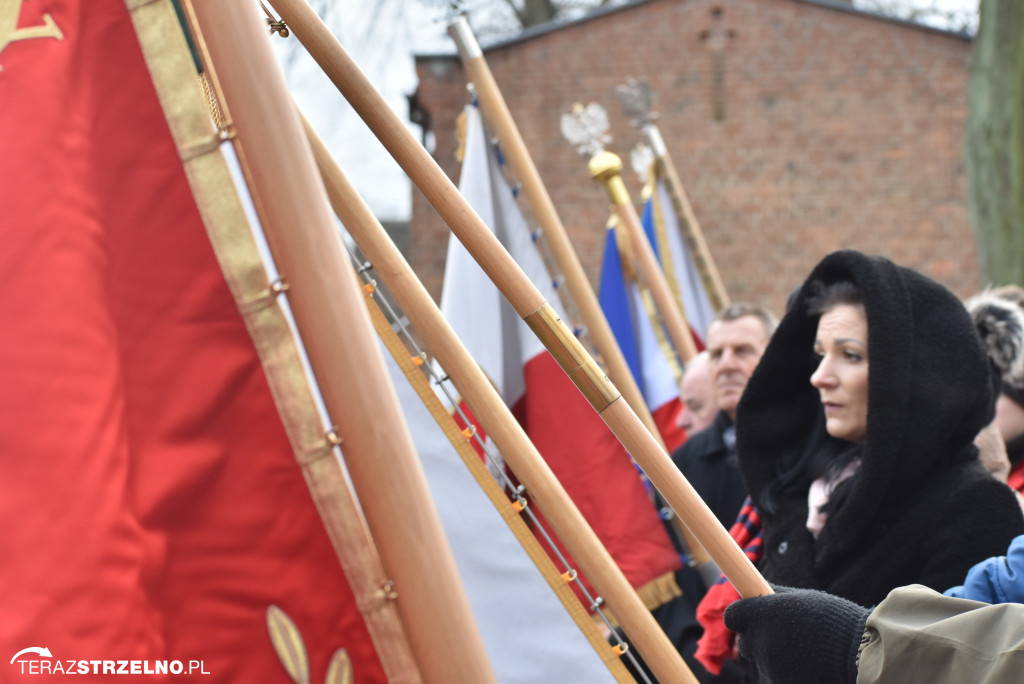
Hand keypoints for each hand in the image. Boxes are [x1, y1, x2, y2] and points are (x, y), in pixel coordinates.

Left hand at [724, 586, 868, 683]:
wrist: (860, 654)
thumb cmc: (834, 621)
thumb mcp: (802, 598)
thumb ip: (774, 596)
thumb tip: (754, 589)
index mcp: (764, 614)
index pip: (732, 615)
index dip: (740, 615)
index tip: (749, 615)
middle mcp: (762, 641)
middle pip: (745, 642)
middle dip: (758, 638)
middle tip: (784, 634)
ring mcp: (771, 666)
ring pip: (763, 661)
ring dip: (776, 656)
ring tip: (806, 649)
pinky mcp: (783, 683)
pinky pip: (778, 675)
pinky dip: (788, 671)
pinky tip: (810, 664)